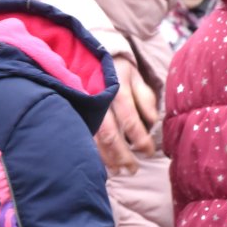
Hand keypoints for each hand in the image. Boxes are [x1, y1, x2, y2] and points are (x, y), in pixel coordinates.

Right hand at [95, 53, 157, 176]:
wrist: (87, 54)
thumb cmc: (117, 69)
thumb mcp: (136, 77)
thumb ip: (145, 99)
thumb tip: (152, 122)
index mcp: (116, 90)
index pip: (130, 120)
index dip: (141, 139)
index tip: (149, 152)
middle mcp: (98, 101)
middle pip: (111, 135)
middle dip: (123, 156)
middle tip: (133, 170)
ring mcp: (84, 107)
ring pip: (94, 139)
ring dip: (107, 158)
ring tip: (118, 171)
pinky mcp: (75, 112)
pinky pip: (83, 135)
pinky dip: (92, 151)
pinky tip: (100, 162)